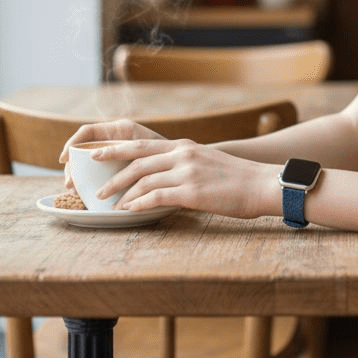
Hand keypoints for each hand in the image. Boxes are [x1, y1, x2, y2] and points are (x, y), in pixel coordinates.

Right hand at [59, 119, 166, 190]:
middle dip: (73, 167)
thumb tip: (97, 156)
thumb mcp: (146, 150)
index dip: (72, 143)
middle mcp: (116, 141)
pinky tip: (86, 195)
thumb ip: (128, 148)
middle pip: (84, 151)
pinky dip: (91, 184)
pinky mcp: (119, 170)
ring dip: (80, 177)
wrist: (186, 167)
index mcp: (122, 130)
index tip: (64, 158)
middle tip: (69, 184)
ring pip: (89, 165)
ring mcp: (117, 156)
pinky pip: (99, 175)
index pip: (88, 132)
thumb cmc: (171, 154)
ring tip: (75, 192)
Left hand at [86, 137, 278, 217]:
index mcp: (184, 146)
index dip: (115, 150)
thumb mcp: (207, 161)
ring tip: (112, 206)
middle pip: (135, 161)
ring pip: (143, 181)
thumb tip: (164, 178)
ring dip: (123, 195)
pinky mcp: (191, 191)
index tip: (96, 154)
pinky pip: (156, 198)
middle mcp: (182, 155)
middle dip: (112, 174)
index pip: (141, 145)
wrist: (262, 184)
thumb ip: (185, 164)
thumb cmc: (238, 179)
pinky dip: (139, 205)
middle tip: (96, 188)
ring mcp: (186, 172)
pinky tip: (130, 212)